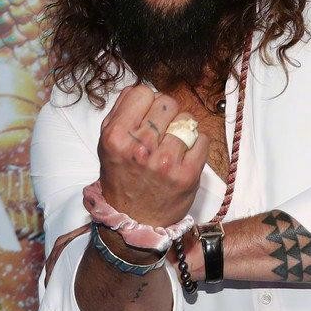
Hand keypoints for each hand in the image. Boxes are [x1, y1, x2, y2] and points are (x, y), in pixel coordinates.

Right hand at [98, 84, 209, 227]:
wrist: (134, 220)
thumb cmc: (122, 178)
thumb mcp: (108, 145)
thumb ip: (121, 113)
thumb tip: (141, 89)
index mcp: (117, 137)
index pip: (142, 92)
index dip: (146, 102)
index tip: (146, 116)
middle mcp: (141, 148)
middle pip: (167, 102)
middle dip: (166, 113)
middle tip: (161, 131)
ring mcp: (165, 162)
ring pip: (187, 119)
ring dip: (182, 129)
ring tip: (172, 144)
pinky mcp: (187, 174)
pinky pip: (202, 139)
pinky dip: (196, 144)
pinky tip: (184, 156)